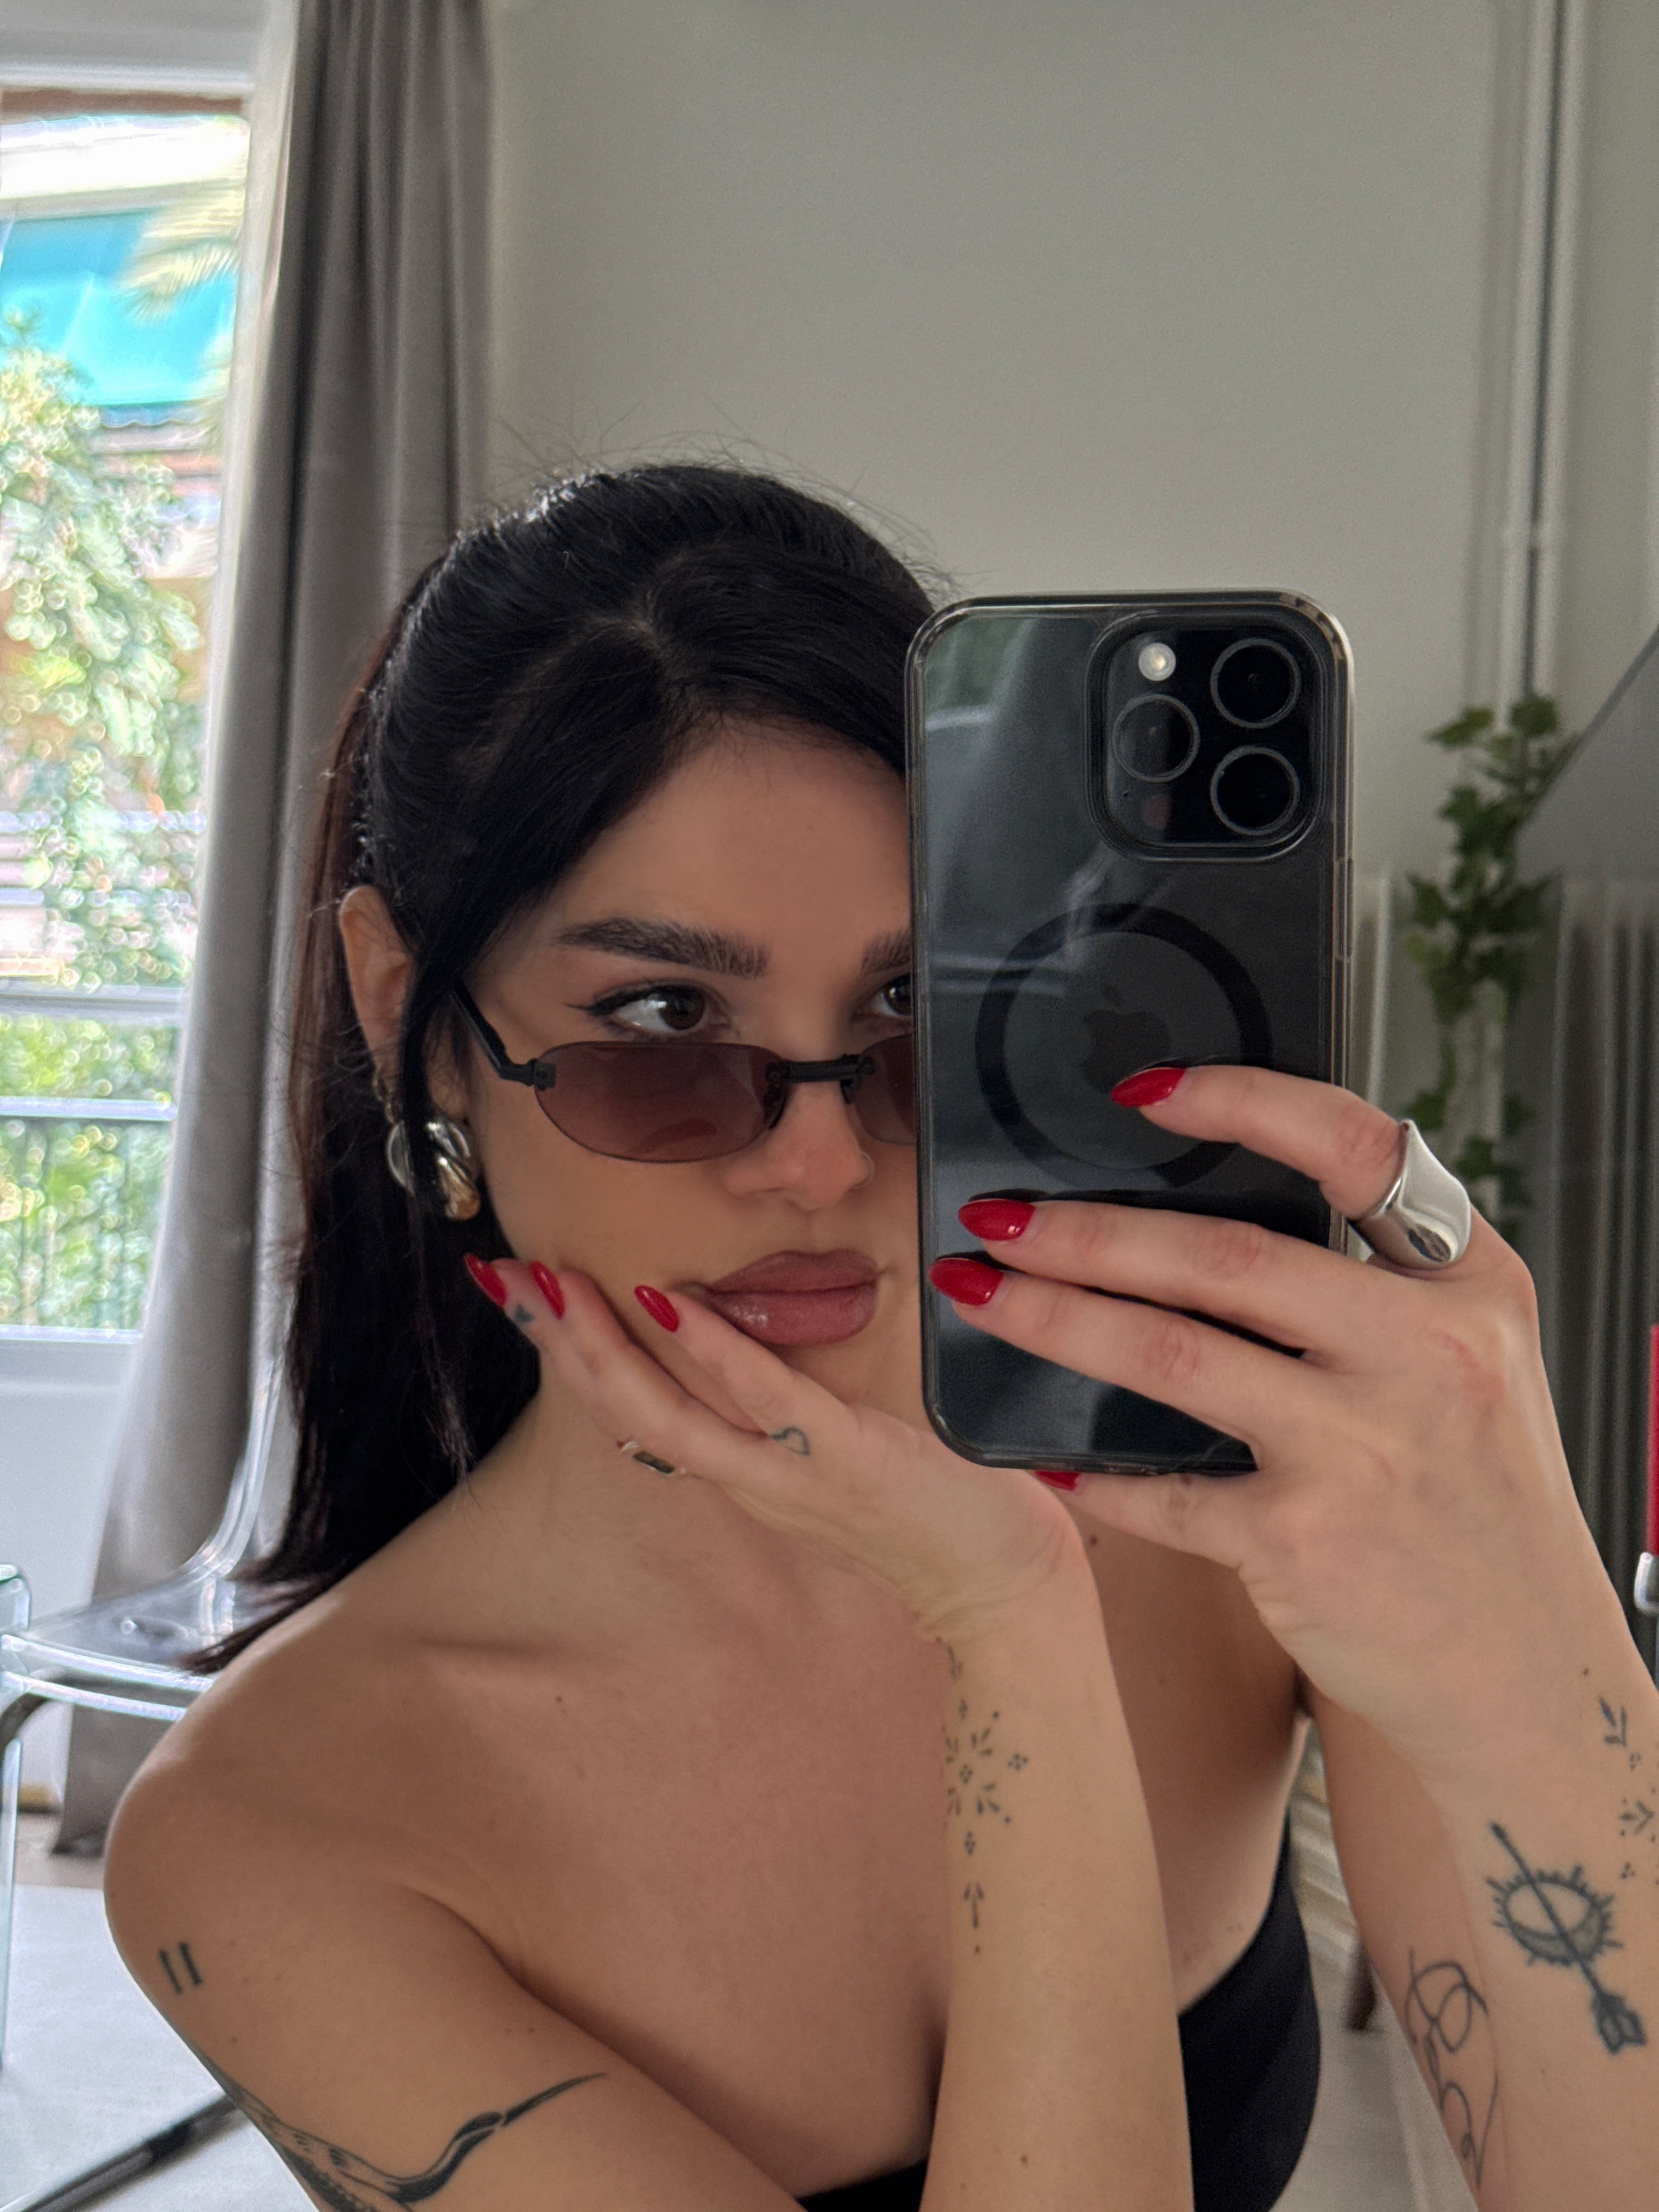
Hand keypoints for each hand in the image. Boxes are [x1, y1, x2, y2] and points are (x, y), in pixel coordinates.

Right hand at [481, 1259, 1086, 1645]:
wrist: (1007, 1585)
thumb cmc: (933, 1501)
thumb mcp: (834, 1448)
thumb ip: (781, 1405)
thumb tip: (738, 1328)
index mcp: (744, 1468)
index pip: (632, 1409)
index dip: (570, 1352)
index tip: (520, 1292)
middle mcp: (750, 1476)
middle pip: (623, 1412)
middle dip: (557, 1341)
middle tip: (499, 1274)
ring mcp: (791, 1473)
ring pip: (669, 1413)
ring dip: (603, 1346)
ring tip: (553, 1284)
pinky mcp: (847, 1458)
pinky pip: (768, 1401)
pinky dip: (716, 1350)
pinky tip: (673, 1301)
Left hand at [935, 1066, 1620, 1773]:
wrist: (1525, 1670)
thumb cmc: (1476, 1501)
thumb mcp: (1469, 1362)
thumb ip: (1373, 1286)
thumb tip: (1210, 1214)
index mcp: (1468, 1287)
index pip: (1356, 1147)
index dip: (1243, 1101)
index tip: (1144, 1089)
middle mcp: (1425, 1355)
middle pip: (1222, 1256)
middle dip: (1087, 1229)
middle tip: (999, 1218)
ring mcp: (1363, 1450)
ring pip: (1168, 1353)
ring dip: (1053, 1318)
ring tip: (979, 1294)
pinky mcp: (1302, 1542)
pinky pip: (1161, 1490)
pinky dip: (1089, 1470)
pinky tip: (1034, 1453)